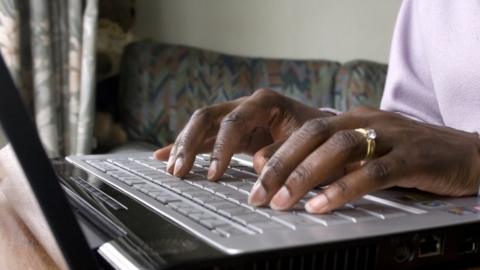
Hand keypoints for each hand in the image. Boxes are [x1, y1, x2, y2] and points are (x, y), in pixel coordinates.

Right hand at [153, 89, 331, 178]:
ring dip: (184, 146)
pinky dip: (187, 147)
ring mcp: (237, 116)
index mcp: (265, 102)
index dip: (221, 148)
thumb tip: (256, 164)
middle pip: (207, 117)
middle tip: (179, 170)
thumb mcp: (307, 143)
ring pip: (201, 125)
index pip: (233, 121)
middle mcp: (246, 105)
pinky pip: (205, 136)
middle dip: (189, 143)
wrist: (324, 132)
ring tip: (171, 170)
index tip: (214, 174)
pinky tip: (164, 155)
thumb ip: (282, 153)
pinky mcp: (232, 131)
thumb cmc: (318, 136)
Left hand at [250, 107, 479, 212]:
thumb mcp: (367, 152)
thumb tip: (296, 174)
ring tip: (282, 201)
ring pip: (339, 148)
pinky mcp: (412, 157)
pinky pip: (373, 172)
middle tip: (258, 194)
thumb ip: (335, 159)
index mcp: (352, 118)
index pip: (304, 130)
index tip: (253, 174)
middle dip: (281, 164)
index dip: (277, 151)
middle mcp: (366, 121)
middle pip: (313, 135)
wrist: (466, 152)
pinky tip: (321, 206)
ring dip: (305, 176)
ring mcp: (390, 136)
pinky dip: (344, 189)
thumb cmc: (409, 155)